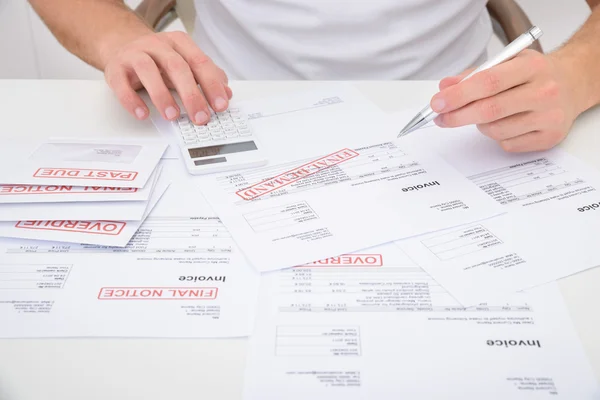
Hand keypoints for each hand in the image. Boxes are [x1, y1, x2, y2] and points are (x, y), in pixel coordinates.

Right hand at [103, 31, 231, 123]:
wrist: (124, 47)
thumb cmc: (159, 60)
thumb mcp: (185, 64)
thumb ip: (206, 77)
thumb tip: (226, 93)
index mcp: (179, 43)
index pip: (199, 62)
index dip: (212, 85)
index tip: (220, 105)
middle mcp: (157, 45)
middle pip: (177, 67)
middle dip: (191, 94)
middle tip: (200, 116)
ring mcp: (135, 54)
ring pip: (148, 70)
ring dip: (162, 95)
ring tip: (172, 115)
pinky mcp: (115, 68)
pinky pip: (122, 84)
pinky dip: (131, 100)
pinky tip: (143, 113)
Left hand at [430, 50, 582, 151]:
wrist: (573, 84)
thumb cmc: (534, 74)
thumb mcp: (507, 63)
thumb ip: (474, 74)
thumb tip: (445, 87)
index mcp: (532, 67)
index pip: (488, 81)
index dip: (458, 94)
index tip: (437, 103)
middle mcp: (544, 91)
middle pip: (489, 110)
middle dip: (458, 116)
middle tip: (441, 118)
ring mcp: (549, 117)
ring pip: (495, 130)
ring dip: (480, 125)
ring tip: (486, 114)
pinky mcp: (549, 138)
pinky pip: (507, 144)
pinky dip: (497, 136)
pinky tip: (506, 123)